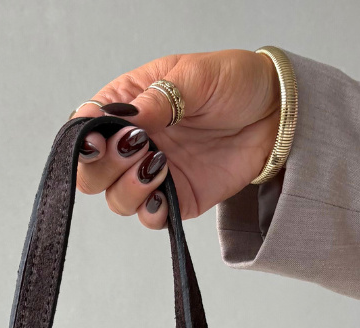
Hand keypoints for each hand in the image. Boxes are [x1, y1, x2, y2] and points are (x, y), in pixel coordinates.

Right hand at [75, 50, 280, 229]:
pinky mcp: (177, 199)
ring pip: (116, 199)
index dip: (84, 138)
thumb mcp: (195, 76)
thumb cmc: (234, 83)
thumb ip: (158, 99)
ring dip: (128, 188)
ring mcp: (154, 173)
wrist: (276, 113)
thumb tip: (124, 118)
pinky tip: (162, 194)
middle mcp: (135, 143)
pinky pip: (150, 218)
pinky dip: (150, 212)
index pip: (86, 125)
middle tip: (135, 148)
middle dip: (104, 166)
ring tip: (157, 165)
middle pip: (93, 172)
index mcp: (129, 105)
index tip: (98, 140)